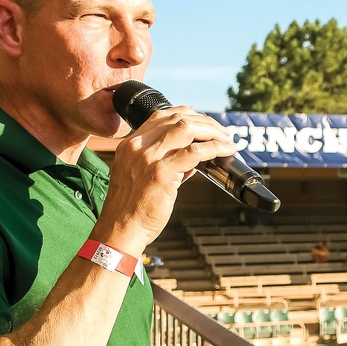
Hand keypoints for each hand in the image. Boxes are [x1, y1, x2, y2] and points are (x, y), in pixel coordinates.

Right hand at [98, 107, 236, 254]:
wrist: (120, 230)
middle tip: (222, 133)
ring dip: (212, 132)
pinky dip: (215, 148)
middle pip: (177, 117)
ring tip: (226, 140)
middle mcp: (137, 146)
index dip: (189, 116)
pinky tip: (225, 151)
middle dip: (205, 122)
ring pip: (187, 128)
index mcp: (130, 144)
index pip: (162, 115)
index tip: (205, 125)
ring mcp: (148, 158)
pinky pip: (194, 152)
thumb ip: (164, 163)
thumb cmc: (132, 210)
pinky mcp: (161, 173)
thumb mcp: (140, 177)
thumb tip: (192, 159)